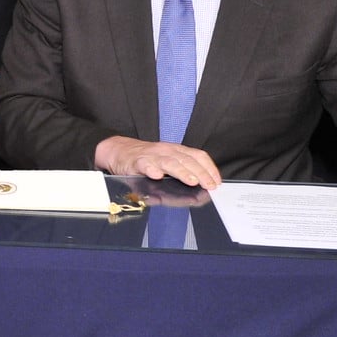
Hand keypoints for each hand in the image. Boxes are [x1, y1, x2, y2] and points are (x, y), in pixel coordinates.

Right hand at [94, 135, 223, 188]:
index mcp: (176, 151)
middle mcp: (166, 151)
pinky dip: (151, 169)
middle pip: (187, 160)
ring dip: (182, 171)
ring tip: (191, 181)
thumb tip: (201, 186)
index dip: (209, 168)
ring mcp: (152, 156)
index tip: (217, 182)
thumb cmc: (146, 159)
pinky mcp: (136, 162)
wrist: (118, 151)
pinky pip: (145, 164)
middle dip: (200, 173)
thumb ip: (182, 170)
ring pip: (169, 162)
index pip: (198, 156)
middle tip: (209, 186)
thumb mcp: (167, 161)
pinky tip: (156, 176)